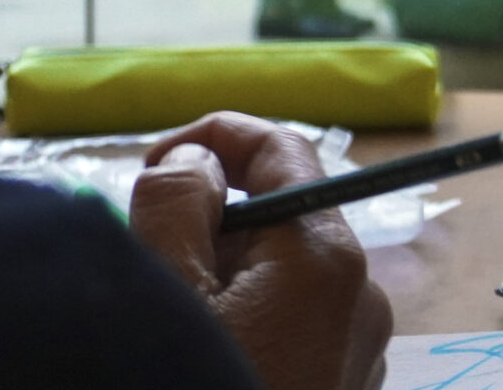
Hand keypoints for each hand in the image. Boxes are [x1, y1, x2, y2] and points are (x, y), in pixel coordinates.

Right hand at [131, 112, 393, 389]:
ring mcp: (359, 346)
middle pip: (281, 216)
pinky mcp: (345, 385)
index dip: (215, 139)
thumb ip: (178, 206)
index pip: (285, 151)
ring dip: (221, 275)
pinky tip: (202, 351)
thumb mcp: (167, 293)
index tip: (153, 164)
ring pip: (285, 275)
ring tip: (166, 317)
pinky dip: (247, 319)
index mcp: (325, 257)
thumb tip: (198, 160)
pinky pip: (297, 324)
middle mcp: (361, 294)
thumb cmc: (192, 389)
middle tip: (142, 256)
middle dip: (208, 221)